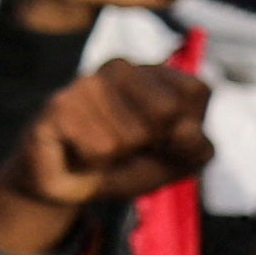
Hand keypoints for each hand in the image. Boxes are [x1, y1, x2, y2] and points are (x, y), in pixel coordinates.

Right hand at [0, 62, 211, 254]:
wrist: (69, 187)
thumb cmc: (127, 165)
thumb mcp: (178, 161)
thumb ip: (197, 147)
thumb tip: (184, 129)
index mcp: (154, 72)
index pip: (195, 90)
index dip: (185, 128)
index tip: (161, 139)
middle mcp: (120, 67)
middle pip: (166, 109)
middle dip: (152, 142)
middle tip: (129, 147)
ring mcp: (85, 82)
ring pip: (132, 135)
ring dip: (120, 157)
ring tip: (101, 151)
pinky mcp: (58, 106)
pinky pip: (102, 149)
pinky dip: (97, 164)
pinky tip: (81, 155)